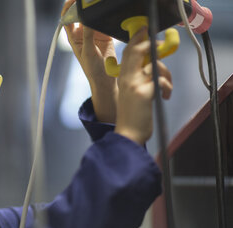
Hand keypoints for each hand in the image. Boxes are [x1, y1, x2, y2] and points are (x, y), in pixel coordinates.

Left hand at [61, 0, 117, 122]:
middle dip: (82, 5)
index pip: (67, 17)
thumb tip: (87, 20)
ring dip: (94, 10)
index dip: (68, 7)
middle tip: (87, 0)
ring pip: (92, 16)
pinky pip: (104, 21)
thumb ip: (87, 36)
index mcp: (73, 37)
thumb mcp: (88, 52)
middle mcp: (82, 32)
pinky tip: (106, 13)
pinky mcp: (105, 33)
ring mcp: (94, 32)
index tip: (73, 0)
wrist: (106, 79)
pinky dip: (105, 17)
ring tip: (97, 4)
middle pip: (80, 13)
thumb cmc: (91, 69)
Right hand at [114, 27, 172, 144]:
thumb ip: (138, 78)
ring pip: (155, 66)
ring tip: (166, 87)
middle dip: (151, 45)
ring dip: (166, 74)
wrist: (128, 133)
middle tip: (161, 46)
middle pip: (137, 51)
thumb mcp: (131, 92)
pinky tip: (165, 96)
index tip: (145, 32)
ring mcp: (134, 85)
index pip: (128, 52)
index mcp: (123, 78)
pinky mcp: (144, 93)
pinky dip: (167, 88)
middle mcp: (126, 78)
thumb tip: (152, 65)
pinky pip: (161, 81)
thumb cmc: (132, 114)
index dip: (137, 39)